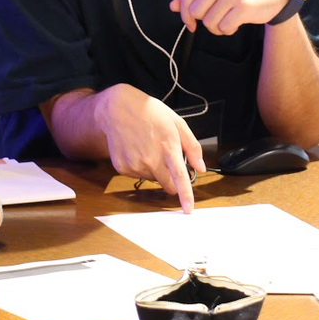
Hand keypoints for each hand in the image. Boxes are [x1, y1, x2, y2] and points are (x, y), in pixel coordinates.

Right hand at [94, 84, 204, 212]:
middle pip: (167, 185)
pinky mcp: (122, 168)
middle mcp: (151, 159)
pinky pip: (137, 175)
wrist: (117, 109)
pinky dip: (140, 167)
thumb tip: (200, 168)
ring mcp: (135, 165)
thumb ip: (192, 147)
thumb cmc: (150, 113)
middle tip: (167, 159)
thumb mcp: (177, 123)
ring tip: (148, 147)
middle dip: (171, 179)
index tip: (188, 210)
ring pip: (152, 179)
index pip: (179, 177)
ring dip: (154, 169)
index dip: (185, 195)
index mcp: (168, 147)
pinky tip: (136, 149)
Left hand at [170, 0, 287, 35]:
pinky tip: (236, 23)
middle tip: (217, 19)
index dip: (185, 15)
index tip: (192, 23)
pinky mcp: (243, 7)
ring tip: (228, 20)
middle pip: (195, 12)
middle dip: (204, 21)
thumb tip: (173, 6)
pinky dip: (228, 30)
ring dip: (217, 28)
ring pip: (209, 22)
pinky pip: (224, 27)